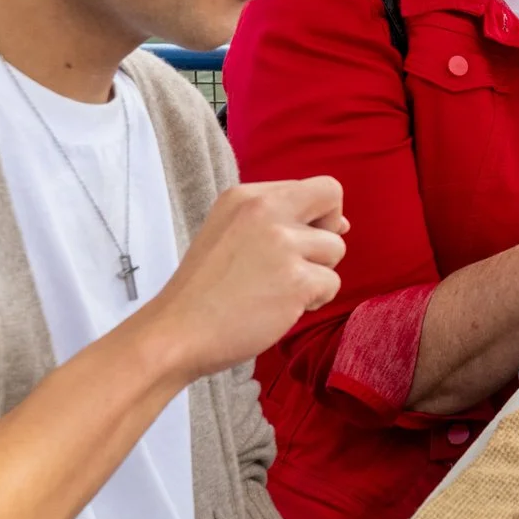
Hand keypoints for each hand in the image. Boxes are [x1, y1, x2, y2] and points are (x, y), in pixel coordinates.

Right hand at [139, 177, 345, 381]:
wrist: (176, 332)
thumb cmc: (205, 291)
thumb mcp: (232, 235)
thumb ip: (282, 222)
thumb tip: (342, 225)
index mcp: (246, 196)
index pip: (315, 186)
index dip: (320, 213)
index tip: (302, 239)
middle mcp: (264, 210)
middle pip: (333, 198)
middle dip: (326, 233)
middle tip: (296, 263)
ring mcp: (282, 243)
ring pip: (336, 248)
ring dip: (316, 274)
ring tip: (278, 290)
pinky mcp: (296, 279)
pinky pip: (332, 284)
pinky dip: (314, 301)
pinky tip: (280, 307)